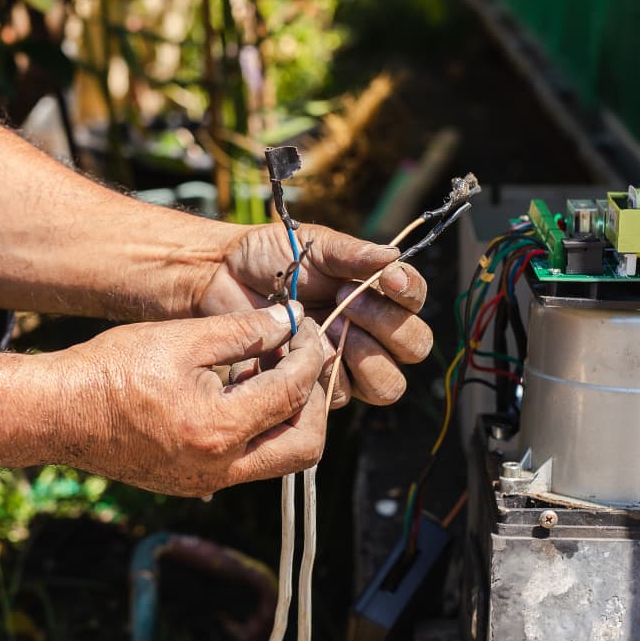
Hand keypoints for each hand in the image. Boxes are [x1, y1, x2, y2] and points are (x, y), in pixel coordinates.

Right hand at [54, 303, 325, 495]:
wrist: (58, 411)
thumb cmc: (113, 369)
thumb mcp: (184, 337)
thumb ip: (246, 330)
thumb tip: (291, 320)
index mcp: (219, 429)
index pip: (293, 393)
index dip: (310, 356)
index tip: (308, 329)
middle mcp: (220, 468)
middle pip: (306, 445)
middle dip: (315, 401)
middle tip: (305, 360)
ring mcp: (208, 482)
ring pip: (282, 457)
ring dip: (291, 415)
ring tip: (273, 369)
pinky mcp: (197, 483)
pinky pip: (251, 461)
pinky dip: (263, 427)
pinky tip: (248, 389)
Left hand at [197, 223, 432, 406]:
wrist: (223, 279)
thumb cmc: (273, 257)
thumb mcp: (317, 246)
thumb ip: (355, 254)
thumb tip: (393, 257)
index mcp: (379, 294)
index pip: (415, 302)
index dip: (409, 294)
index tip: (387, 279)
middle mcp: (373, 333)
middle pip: (414, 348)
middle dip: (386, 326)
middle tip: (346, 302)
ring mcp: (349, 363)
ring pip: (388, 383)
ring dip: (363, 357)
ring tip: (328, 328)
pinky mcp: (320, 386)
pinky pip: (343, 395)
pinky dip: (325, 373)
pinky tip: (300, 347)